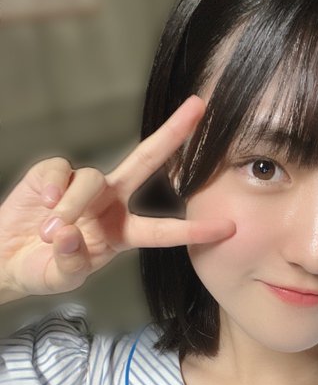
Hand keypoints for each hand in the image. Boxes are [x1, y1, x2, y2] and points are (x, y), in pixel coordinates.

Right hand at [0, 96, 234, 299]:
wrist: (4, 256)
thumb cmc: (40, 268)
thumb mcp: (60, 277)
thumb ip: (70, 263)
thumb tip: (70, 234)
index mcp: (123, 233)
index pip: (164, 230)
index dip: (194, 229)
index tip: (228, 227)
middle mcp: (110, 203)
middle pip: (147, 162)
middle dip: (172, 134)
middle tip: (200, 107)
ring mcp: (84, 187)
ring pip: (91, 180)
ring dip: (74, 207)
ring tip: (51, 233)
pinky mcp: (53, 175)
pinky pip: (60, 171)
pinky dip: (53, 188)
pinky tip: (45, 207)